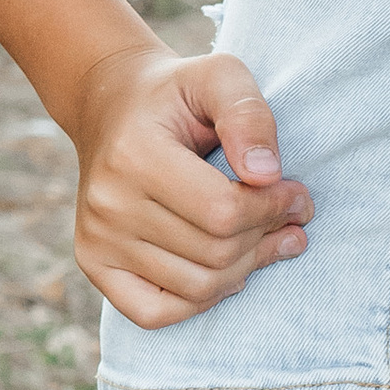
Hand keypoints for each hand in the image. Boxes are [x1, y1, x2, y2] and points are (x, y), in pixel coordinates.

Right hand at [67, 39, 309, 325]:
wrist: (110, 105)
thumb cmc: (175, 94)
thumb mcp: (219, 77)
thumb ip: (248, 115)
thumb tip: (267, 176)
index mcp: (133, 153)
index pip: (223, 212)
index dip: (274, 207)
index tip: (295, 192)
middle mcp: (106, 202)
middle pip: (215, 253)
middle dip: (265, 236)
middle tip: (289, 216)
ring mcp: (95, 237)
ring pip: (197, 287)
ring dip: (245, 268)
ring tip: (263, 238)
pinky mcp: (93, 263)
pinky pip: (157, 313)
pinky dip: (201, 301)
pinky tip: (223, 270)